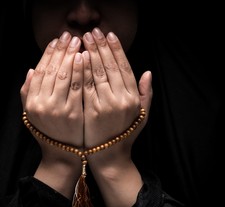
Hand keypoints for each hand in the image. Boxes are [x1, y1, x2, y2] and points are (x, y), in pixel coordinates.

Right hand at [20, 31, 83, 197]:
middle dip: (61, 50)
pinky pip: (77, 87)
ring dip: (71, 55)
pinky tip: (85, 58)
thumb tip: (31, 69)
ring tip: (79, 42)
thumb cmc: (49, 133)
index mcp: (31, 102)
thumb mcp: (31, 114)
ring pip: (64, 76)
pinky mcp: (73, 113)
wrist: (63, 155)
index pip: (40, 71)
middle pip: (52, 70)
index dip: (48, 53)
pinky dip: (80, 71)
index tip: (56, 40)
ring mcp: (57, 109)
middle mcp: (41, 104)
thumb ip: (28, 92)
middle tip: (70, 36)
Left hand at [82, 28, 151, 165]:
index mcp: (133, 98)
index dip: (117, 50)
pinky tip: (77, 58)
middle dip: (101, 47)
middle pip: (110, 67)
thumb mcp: (142, 116)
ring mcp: (105, 105)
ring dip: (90, 54)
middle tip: (93, 31)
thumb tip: (147, 72)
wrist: (109, 157)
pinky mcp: (90, 111)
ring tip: (83, 39)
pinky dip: (82, 70)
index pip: (125, 67)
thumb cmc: (125, 135)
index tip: (110, 35)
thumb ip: (145, 94)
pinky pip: (85, 86)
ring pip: (97, 73)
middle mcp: (121, 100)